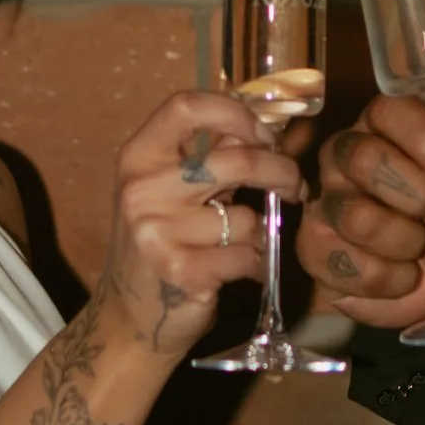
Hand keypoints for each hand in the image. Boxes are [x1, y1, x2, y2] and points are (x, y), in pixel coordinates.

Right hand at [100, 89, 299, 365]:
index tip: (265, 135)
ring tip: (245, 244)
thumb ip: (212, 156)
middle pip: (237, 160)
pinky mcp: (181, 271)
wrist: (129, 318)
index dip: (236, 113)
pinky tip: (243, 270)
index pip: (187, 106)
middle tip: (295, 185)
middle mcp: (142, 189)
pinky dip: (257, 265)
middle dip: (281, 171)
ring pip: (247, 217)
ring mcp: (158, 232)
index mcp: (138, 157)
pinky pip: (246, 255)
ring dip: (261, 233)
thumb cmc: (160, 244)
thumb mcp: (171, 192)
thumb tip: (267, 128)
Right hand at [296, 91, 424, 333]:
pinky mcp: (312, 248)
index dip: (424, 134)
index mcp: (385, 130)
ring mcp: (324, 202)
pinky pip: (348, 264)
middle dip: (415, 193)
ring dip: (405, 242)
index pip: (389, 108)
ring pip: (357, 217)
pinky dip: (389, 279)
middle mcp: (344, 156)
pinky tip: (400, 275)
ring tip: (418, 248)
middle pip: (363, 157)